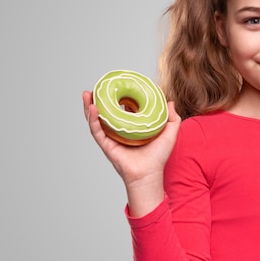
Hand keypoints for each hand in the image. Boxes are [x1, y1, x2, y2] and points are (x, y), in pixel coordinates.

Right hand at [82, 91, 181, 214]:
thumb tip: (169, 101)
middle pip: (105, 112)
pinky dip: (93, 119)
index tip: (116, 85)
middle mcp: (119, 131)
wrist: (150, 174)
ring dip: (89, 106)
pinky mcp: (106, 145)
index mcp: (131, 127)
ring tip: (87, 94)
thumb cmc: (158, 157)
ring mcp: (111, 138)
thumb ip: (172, 118)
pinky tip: (92, 108)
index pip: (122, 109)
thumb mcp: (169, 133)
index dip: (118, 97)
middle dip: (99, 99)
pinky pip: (97, 131)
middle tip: (96, 87)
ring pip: (96, 119)